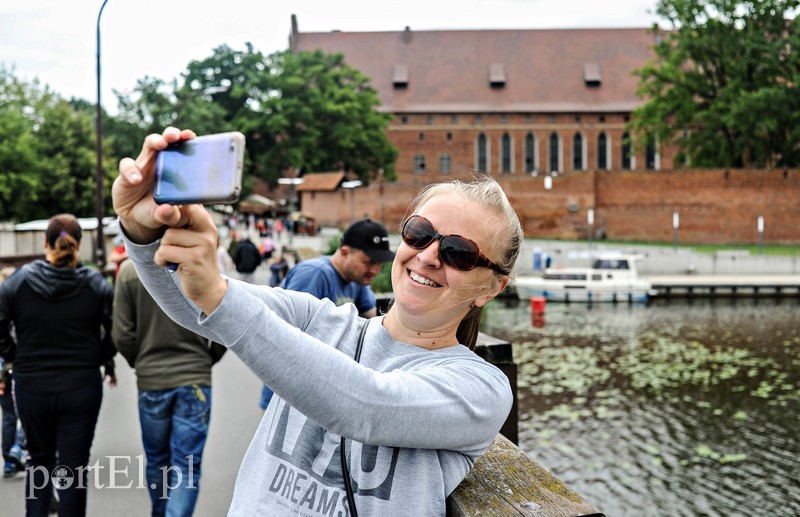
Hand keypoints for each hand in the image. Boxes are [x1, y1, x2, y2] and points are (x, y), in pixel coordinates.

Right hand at [113, 127, 195, 243]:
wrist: (136, 218)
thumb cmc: (158, 211)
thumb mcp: (166, 216)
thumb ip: (170, 215)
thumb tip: (169, 209)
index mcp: (174, 169)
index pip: (181, 150)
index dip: (185, 140)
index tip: (191, 136)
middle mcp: (159, 163)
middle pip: (165, 140)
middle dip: (170, 134)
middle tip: (174, 136)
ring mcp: (143, 166)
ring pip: (148, 146)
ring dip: (154, 142)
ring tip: (160, 144)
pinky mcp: (126, 174)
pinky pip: (127, 166)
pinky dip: (131, 171)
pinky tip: (136, 180)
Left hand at [156, 204, 227, 313]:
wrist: (208, 288)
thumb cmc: (193, 260)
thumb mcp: (192, 238)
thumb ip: (183, 222)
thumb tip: (165, 207)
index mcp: (206, 222)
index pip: (186, 203)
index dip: (172, 212)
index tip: (172, 226)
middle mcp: (208, 230)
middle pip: (174, 218)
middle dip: (167, 233)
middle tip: (173, 244)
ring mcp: (203, 244)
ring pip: (167, 237)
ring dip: (163, 249)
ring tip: (174, 257)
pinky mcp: (194, 259)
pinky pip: (164, 252)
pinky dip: (161, 260)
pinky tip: (171, 265)